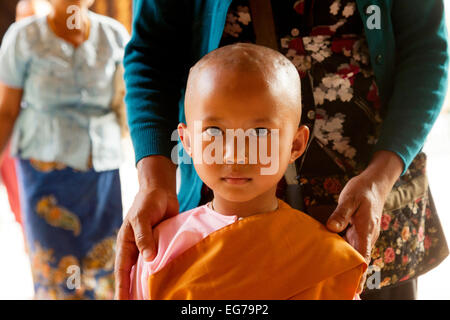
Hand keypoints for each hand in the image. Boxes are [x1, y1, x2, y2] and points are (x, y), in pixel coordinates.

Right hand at [114, 156, 177, 299]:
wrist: (161, 191)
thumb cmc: (147, 202)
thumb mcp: (142, 217)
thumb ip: (144, 237)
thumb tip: (148, 258)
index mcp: (126, 244)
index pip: (122, 270)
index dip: (122, 287)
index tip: (122, 302)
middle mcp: (137, 249)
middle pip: (134, 274)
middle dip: (135, 290)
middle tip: (139, 304)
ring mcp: (150, 248)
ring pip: (149, 270)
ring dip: (151, 283)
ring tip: (155, 298)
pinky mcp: (163, 245)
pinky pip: (163, 260)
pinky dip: (164, 271)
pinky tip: (170, 281)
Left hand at [326, 151, 402, 292]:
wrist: (374, 184)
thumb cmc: (362, 191)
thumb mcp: (349, 199)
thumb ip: (340, 214)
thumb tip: (331, 228)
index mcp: (365, 231)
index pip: (364, 257)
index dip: (360, 273)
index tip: (356, 287)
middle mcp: (366, 237)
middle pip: (358, 259)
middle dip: (350, 272)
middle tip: (336, 284)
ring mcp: (363, 235)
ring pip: (353, 253)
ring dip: (345, 263)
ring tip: (331, 276)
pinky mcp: (358, 232)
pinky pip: (350, 245)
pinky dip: (342, 252)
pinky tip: (330, 256)